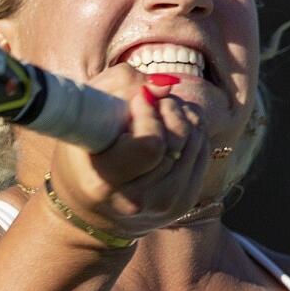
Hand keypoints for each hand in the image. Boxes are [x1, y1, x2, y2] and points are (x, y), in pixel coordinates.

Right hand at [46, 64, 210, 238]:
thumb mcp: (89, 110)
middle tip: (153, 101)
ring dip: (184, 116)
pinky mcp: (184, 203)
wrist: (92, 204)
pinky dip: (194, 132)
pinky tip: (173, 128)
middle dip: (169, 108)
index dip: (150, 114)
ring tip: (162, 111)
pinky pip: (203, 154)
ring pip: (195, 144)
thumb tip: (166, 85)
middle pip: (177, 141)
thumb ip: (122, 86)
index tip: (138, 101)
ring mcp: (163, 205)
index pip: (151, 144)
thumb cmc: (86, 149)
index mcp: (104, 181)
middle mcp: (135, 200)